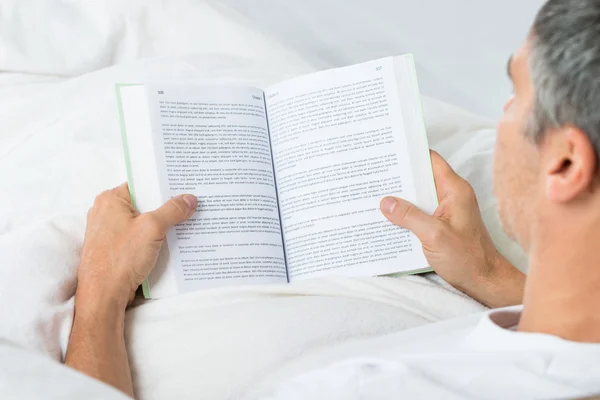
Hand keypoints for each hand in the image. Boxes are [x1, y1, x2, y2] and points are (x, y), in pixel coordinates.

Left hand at [76, 182, 196, 307]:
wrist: (103, 295)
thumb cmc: (121, 258)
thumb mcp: (152, 228)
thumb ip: (172, 210)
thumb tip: (188, 199)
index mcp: (111, 199)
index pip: (142, 184)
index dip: (164, 185)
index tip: (184, 187)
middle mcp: (106, 212)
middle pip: (144, 203)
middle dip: (166, 207)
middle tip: (190, 205)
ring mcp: (110, 232)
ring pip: (143, 222)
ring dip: (162, 225)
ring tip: (185, 223)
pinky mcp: (115, 248)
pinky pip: (139, 237)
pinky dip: (154, 239)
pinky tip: (171, 242)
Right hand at [380, 151, 523, 306]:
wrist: (486, 282)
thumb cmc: (468, 259)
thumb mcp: (434, 235)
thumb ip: (409, 216)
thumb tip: (386, 202)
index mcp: (455, 190)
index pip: (431, 160)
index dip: (411, 154)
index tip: (389, 151)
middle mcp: (451, 196)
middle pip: (421, 178)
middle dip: (399, 177)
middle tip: (374, 175)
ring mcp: (446, 211)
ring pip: (419, 197)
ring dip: (400, 198)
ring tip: (375, 195)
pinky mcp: (441, 225)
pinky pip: (419, 213)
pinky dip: (405, 214)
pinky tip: (388, 219)